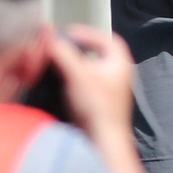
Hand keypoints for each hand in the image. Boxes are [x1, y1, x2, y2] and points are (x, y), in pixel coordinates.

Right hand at [43, 25, 135, 147]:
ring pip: (91, 68)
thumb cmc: (98, 109)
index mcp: (120, 63)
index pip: (107, 39)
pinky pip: (86, 82)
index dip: (88, 33)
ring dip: (74, 63)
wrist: (102, 139)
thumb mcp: (78, 75)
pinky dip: (73, 77)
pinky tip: (60, 80)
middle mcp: (118, 74)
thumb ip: (64, 55)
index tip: (69, 33)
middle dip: (78, 47)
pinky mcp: (99, 100)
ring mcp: (110, 88)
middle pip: (98, 53)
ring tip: (57, 61)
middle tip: (61, 46)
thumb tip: (51, 39)